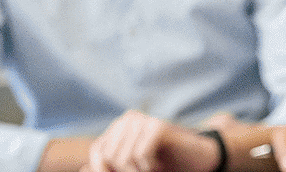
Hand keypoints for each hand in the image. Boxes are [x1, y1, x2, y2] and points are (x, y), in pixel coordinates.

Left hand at [85, 110, 216, 171]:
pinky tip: (159, 166)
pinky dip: (149, 167)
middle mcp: (128, 119)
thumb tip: (83, 168)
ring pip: (122, 158)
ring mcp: (144, 120)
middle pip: (107, 157)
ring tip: (153, 169)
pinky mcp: (157, 126)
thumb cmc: (166, 164)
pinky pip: (140, 154)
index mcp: (119, 127)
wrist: (202, 158)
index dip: (105, 171)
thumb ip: (109, 167)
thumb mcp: (133, 168)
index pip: (97, 152)